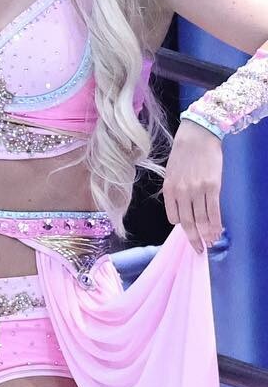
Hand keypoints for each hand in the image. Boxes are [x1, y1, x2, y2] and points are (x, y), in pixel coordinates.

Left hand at [163, 122, 223, 254]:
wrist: (197, 136)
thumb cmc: (184, 154)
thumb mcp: (171, 173)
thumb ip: (175, 191)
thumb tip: (182, 208)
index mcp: (168, 190)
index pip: (173, 217)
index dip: (182, 226)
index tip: (189, 232)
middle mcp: (181, 193)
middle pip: (187, 223)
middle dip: (193, 239)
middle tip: (199, 250)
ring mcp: (197, 191)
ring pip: (201, 219)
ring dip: (207, 234)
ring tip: (211, 243)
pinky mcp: (212, 187)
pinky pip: (213, 211)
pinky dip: (215, 224)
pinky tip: (218, 232)